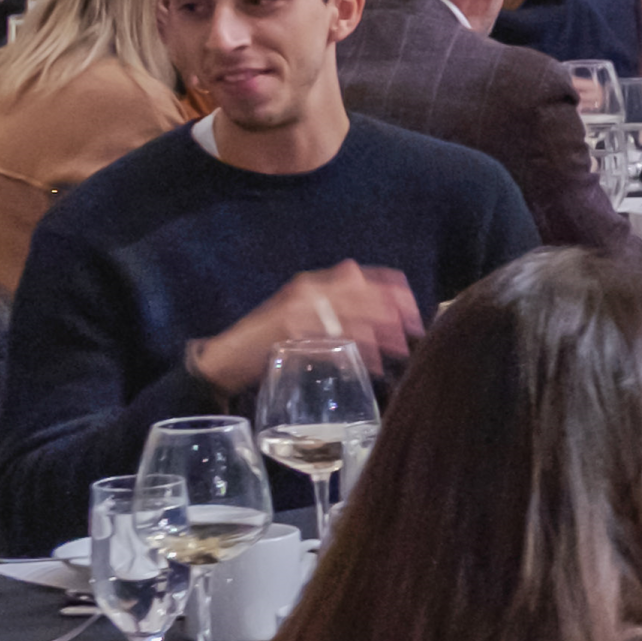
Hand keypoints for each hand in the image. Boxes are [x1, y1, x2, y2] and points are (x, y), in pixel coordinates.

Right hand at [188, 262, 423, 395]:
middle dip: (394, 314)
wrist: (226, 357)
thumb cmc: (272, 339)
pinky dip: (359, 352)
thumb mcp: (306, 315)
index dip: (393, 289)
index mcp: (314, 282)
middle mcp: (309, 289)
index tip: (415, 308)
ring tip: (401, 350)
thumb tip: (381, 307)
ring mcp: (298, 310)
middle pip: (364, 295)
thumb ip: (337, 308)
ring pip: (354, 317)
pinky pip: (333, 340)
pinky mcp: (290, 333)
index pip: (362, 276)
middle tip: (415, 332)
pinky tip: (375, 364)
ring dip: (382, 334)